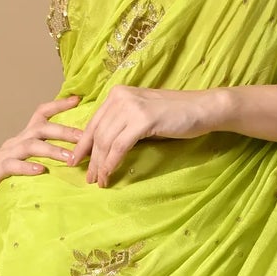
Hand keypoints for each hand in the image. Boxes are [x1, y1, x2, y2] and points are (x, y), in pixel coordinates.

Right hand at [0, 95, 83, 222]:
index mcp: (24, 139)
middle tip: (84, 138)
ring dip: (52, 150)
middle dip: (64, 131)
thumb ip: (48, 159)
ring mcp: (4, 156)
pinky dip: (27, 167)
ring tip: (70, 158)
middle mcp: (14, 143)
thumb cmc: (8, 183)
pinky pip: (12, 166)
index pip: (41, 115)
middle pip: (40, 129)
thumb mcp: (31, 166)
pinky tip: (41, 171)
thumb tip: (80, 157)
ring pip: (29, 146)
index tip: (78, 99)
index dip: (58, 105)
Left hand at [68, 84, 223, 185]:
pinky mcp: (142, 120)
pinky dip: (112, 163)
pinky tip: (109, 174)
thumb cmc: (175, 114)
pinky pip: (120, 146)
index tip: (75, 161)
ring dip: (100, 164)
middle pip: (97, 133)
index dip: (82, 145)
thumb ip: (122, 123)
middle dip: (90, 159)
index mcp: (117, 94)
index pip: (93, 122)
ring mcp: (131, 107)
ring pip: (106, 141)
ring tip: (99, 181)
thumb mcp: (141, 114)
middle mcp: (120, 97)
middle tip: (88, 178)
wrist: (201, 109)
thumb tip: (102, 146)